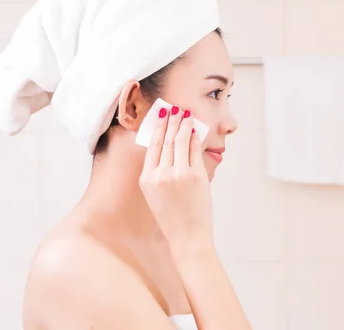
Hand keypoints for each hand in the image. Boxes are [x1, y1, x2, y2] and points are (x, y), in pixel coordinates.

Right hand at [139, 107, 213, 251]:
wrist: (188, 237)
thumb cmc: (173, 218)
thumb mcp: (155, 195)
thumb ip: (158, 173)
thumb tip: (167, 148)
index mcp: (147, 179)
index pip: (152, 146)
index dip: (157, 127)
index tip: (161, 115)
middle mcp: (160, 174)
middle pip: (166, 140)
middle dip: (171, 121)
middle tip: (175, 107)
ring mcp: (179, 174)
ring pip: (180, 142)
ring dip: (184, 125)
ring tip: (186, 114)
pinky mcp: (196, 176)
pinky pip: (195, 152)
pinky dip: (195, 139)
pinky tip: (195, 131)